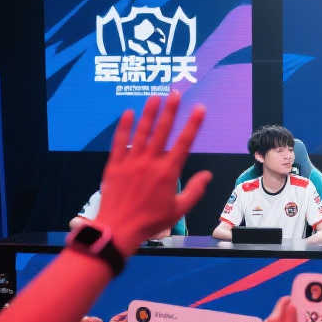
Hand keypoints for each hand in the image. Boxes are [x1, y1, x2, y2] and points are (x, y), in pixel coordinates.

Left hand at [95, 92, 211, 256]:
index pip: (184, 142)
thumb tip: (207, 175)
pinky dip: (124, 126)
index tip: (200, 109)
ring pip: (142, 131)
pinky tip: (128, 113)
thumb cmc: (150, 221)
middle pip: (163, 130)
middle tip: (176, 93)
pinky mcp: (115, 165)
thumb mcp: (179, 209)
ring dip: (149, 113)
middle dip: (171, 110)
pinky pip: (120, 141)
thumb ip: (195, 190)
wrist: (119, 228)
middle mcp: (150, 162)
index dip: (193, 124)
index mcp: (168, 172)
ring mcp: (131, 161)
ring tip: (155, 97)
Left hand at [262, 297, 297, 321]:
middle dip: (290, 312)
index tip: (296, 299)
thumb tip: (291, 304)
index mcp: (273, 318)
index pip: (281, 303)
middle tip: (299, 314)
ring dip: (287, 321)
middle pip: (280, 312)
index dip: (290, 300)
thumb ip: (291, 315)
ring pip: (278, 320)